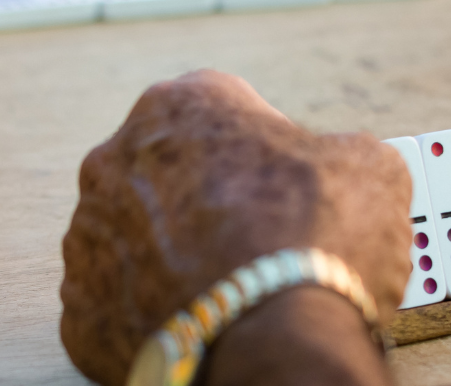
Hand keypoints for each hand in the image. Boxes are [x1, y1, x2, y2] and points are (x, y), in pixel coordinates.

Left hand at [59, 70, 409, 384]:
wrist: (280, 345)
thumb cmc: (318, 243)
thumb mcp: (368, 165)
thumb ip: (335, 152)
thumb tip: (339, 170)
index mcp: (179, 105)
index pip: (222, 110)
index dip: (263, 147)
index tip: (289, 182)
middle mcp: (115, 161)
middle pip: (169, 173)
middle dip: (209, 200)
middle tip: (261, 239)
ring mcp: (89, 238)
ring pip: (137, 240)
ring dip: (175, 257)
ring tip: (234, 289)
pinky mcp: (82, 310)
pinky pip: (122, 304)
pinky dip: (156, 314)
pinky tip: (203, 323)